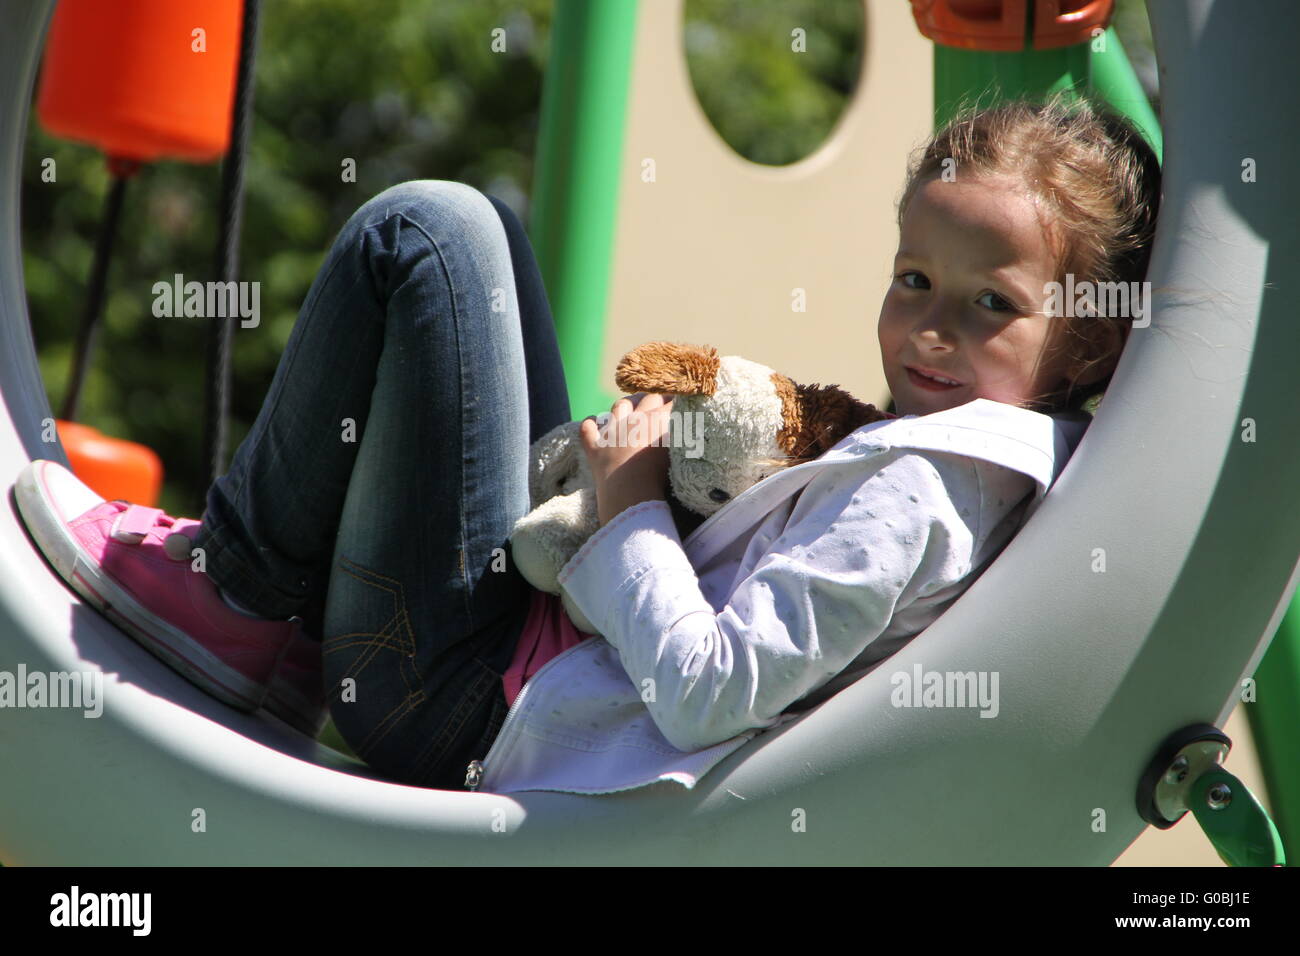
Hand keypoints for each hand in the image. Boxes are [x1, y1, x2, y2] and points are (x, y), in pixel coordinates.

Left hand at [579, 392, 673, 525]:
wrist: (630, 491)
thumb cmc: (660, 475)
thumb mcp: (679, 452)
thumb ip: (683, 436)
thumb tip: (688, 428)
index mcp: (657, 420)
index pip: (671, 402)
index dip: (679, 400)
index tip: (685, 401)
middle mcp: (634, 419)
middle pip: (648, 399)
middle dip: (657, 398)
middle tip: (663, 403)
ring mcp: (612, 432)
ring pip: (619, 407)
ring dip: (626, 405)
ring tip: (631, 408)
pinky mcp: (595, 447)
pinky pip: (588, 429)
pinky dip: (592, 425)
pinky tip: (594, 424)